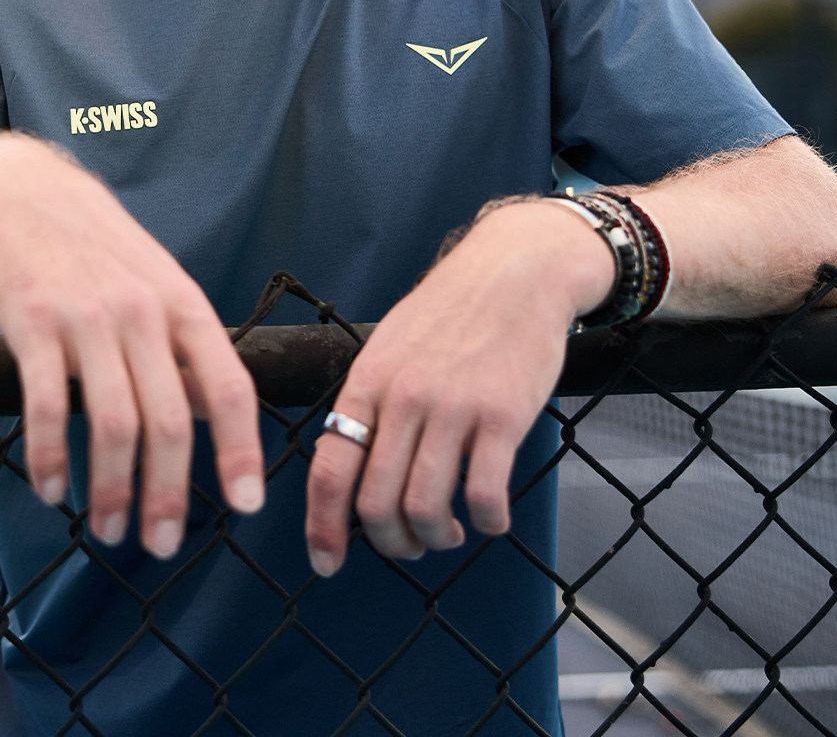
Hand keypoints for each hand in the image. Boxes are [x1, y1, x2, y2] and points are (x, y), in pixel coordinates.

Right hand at [0, 136, 264, 556]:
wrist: (19, 193)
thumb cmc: (95, 247)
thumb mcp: (157, 279)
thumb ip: (186, 344)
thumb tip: (216, 415)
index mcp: (183, 303)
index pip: (229, 385)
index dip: (241, 449)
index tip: (246, 506)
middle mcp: (143, 312)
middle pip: (170, 421)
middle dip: (169, 494)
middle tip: (161, 544)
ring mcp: (88, 318)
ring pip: (114, 424)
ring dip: (112, 490)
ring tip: (108, 529)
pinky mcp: (33, 325)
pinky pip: (48, 407)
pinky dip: (51, 459)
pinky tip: (50, 491)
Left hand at [303, 202, 611, 574]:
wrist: (513, 272)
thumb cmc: (450, 312)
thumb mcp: (389, 347)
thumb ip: (372, 403)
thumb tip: (351, 470)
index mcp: (367, 383)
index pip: (330, 470)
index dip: (322, 528)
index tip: (326, 563)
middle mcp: (403, 399)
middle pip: (376, 504)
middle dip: (390, 544)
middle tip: (409, 544)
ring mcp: (452, 408)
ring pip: (426, 509)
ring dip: (436, 537)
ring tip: (450, 530)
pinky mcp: (502, 417)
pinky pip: (485, 496)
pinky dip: (487, 523)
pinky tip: (490, 514)